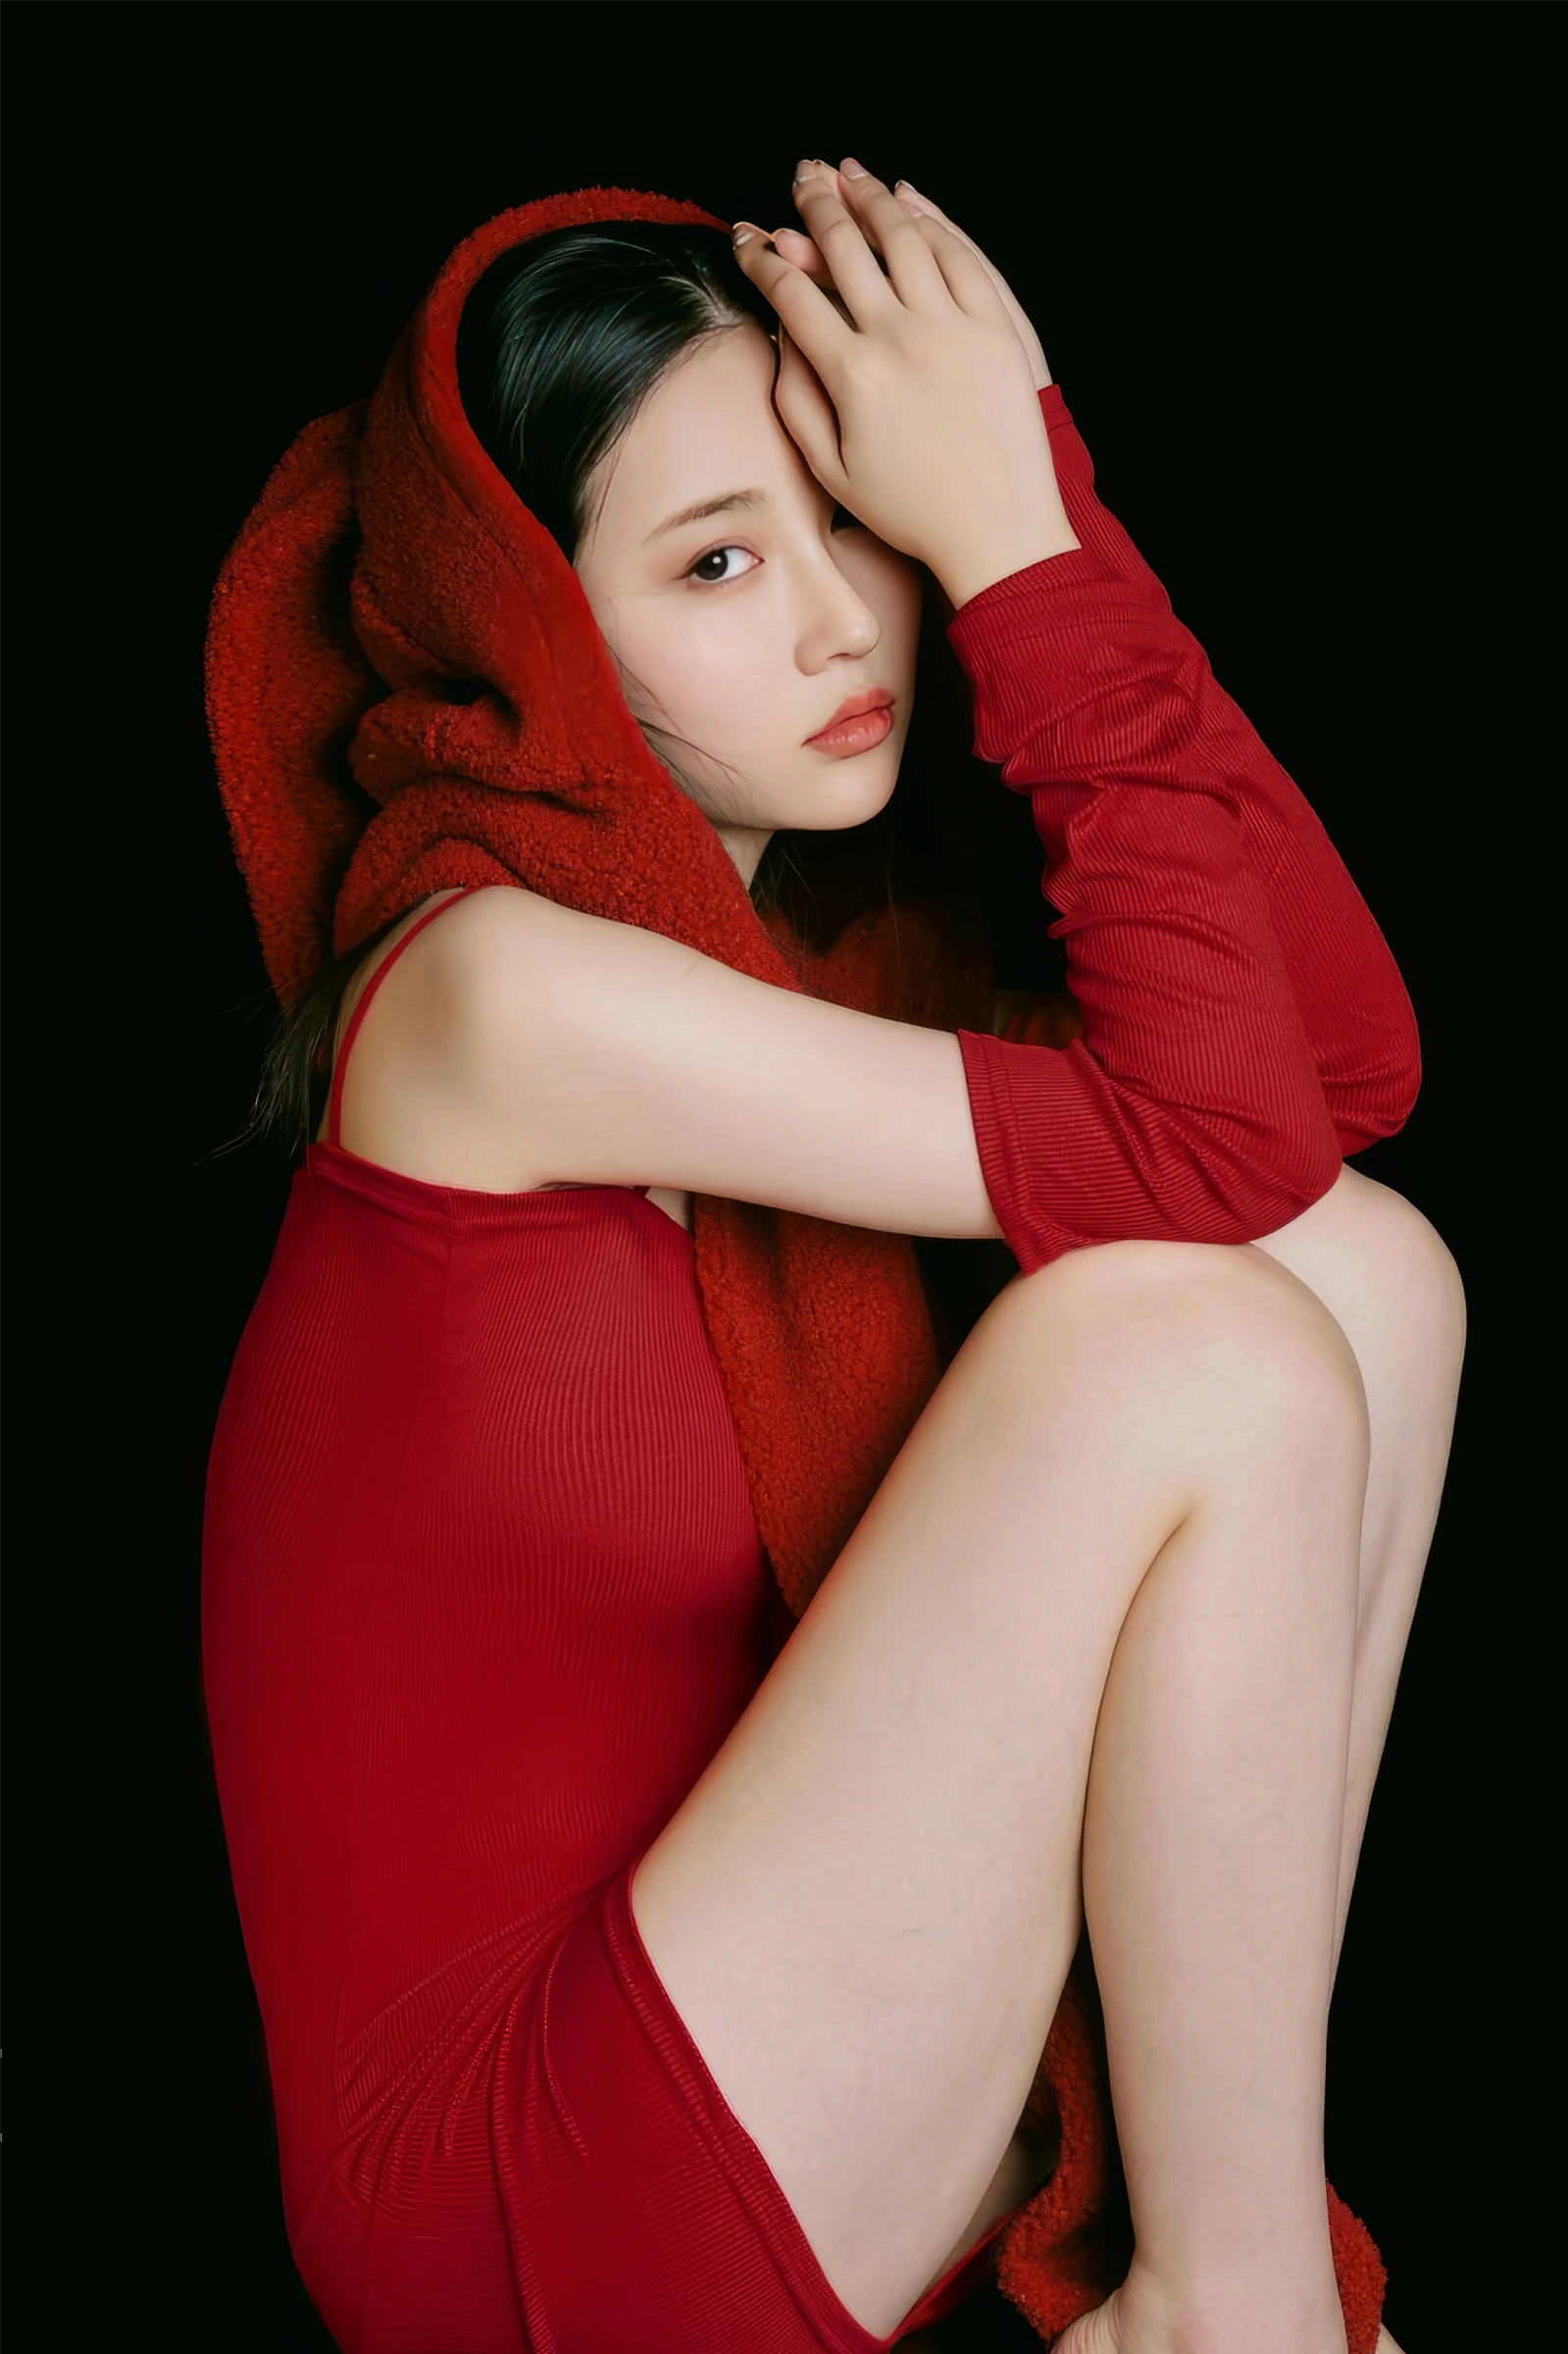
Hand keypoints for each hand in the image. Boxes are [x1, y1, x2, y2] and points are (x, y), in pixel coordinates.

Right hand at [731, 158, 1077, 608]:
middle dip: (816, 203)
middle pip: (846, 247)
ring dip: (872, 198)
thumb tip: (781, 340)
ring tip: (851, 173)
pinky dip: (932, 222)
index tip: (747, 238)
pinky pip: (960, 256)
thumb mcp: (833, 474)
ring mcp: (953, 327)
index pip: (794, 294)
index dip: (763, 258)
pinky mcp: (996, 328)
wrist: (998, 531)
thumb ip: (796, 403)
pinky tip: (911, 204)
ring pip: (904, 237)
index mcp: (853, 375)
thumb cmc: (912, 512)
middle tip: (802, 176)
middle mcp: (900, 338)